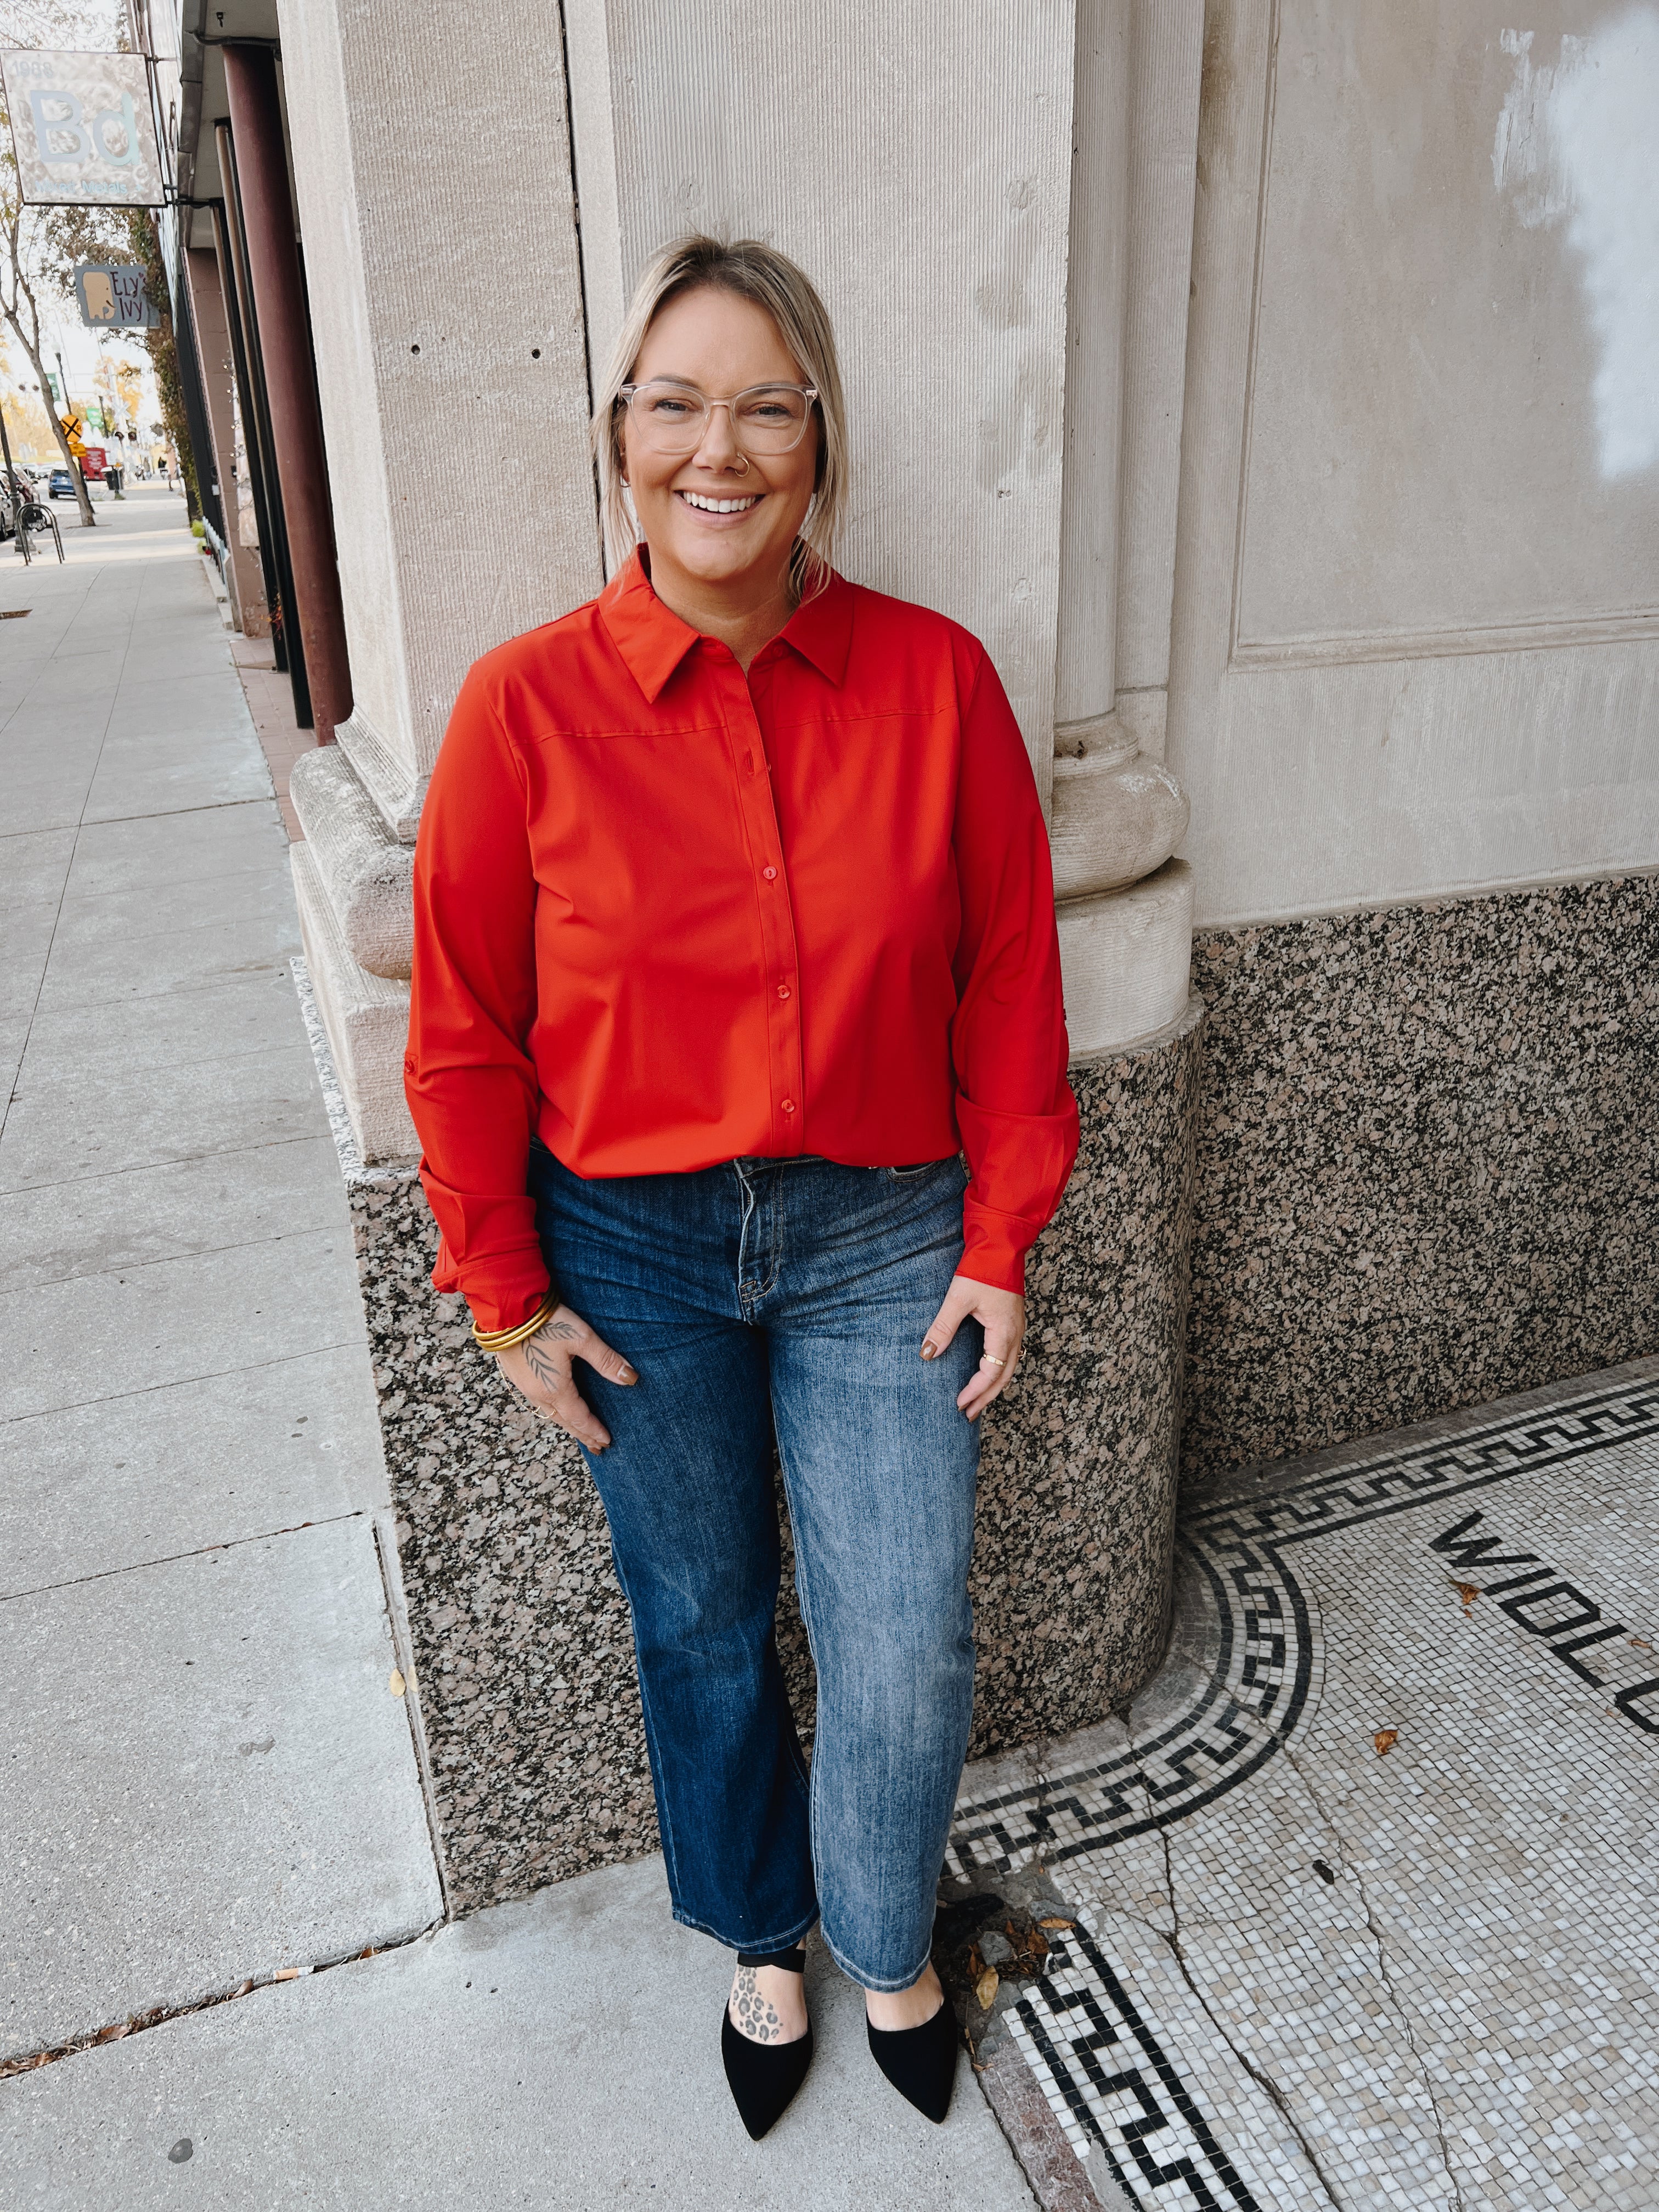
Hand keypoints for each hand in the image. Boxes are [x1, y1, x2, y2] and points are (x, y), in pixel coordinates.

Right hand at [494, 1303, 636, 1451]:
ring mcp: (524, 1386)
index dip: (594, 1430)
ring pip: (549, 1414)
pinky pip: (538, 1403)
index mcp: (555, 1389)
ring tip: (579, 1433)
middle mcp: (538, 1393)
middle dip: (582, 1435)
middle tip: (597, 1448)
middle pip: (564, 1421)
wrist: (506, 1309)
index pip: (579, 1418)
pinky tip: (555, 1408)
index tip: (607, 1441)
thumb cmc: (545, 1322)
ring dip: (567, 1425)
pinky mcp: (516, 1375)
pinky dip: (553, 1412)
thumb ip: (605, 1359)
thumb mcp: (581, 1338)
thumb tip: (630, 1378)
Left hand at [920, 1273, 1024, 1420]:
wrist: (1001, 1245)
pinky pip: (1008, 1355)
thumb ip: (943, 1327)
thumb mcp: (958, 1299)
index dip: (975, 1391)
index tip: (959, 1404)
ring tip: (977, 1401)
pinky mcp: (1013, 1321)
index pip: (991, 1372)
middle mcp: (1015, 1334)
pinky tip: (986, 1374)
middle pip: (1004, 1376)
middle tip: (969, 1415)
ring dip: (993, 1386)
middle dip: (986, 1398)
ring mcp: (1017, 1328)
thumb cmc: (982, 1269)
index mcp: (1004, 1332)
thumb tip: (927, 1353)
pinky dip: (997, 1370)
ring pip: (1008, 1367)